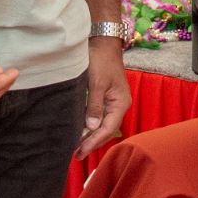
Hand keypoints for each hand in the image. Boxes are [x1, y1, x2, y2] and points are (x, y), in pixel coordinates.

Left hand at [78, 38, 131, 156]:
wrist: (103, 43)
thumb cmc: (101, 60)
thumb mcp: (96, 83)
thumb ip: (94, 106)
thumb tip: (91, 128)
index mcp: (121, 103)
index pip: (107, 129)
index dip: (93, 142)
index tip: (80, 151)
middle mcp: (119, 105)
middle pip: (106, 130)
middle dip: (92, 142)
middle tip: (76, 155)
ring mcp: (113, 102)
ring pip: (103, 125)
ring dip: (91, 136)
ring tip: (77, 147)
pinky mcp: (106, 98)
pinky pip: (100, 117)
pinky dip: (90, 126)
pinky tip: (81, 131)